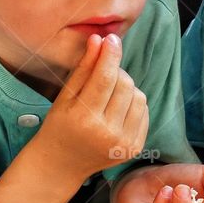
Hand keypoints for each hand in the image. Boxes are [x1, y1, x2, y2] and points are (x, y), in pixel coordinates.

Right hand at [32, 34, 148, 180]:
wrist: (61, 164)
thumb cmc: (59, 125)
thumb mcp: (65, 96)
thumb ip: (84, 68)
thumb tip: (99, 40)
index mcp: (85, 119)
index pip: (105, 78)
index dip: (110, 55)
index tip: (112, 38)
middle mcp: (107, 133)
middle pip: (125, 85)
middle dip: (116, 71)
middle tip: (103, 73)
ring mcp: (124, 143)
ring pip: (138, 96)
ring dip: (126, 87)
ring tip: (109, 94)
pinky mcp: (135, 147)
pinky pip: (144, 111)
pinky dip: (134, 102)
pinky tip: (118, 107)